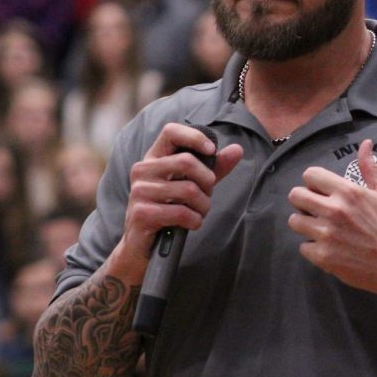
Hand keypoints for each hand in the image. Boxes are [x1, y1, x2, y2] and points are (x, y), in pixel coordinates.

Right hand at [114, 123, 242, 281]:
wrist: (143, 245)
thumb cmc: (170, 209)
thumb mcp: (192, 184)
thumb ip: (213, 167)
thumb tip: (237, 150)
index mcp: (154, 158)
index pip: (171, 131)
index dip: (195, 137)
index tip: (212, 150)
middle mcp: (142, 170)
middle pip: (187, 162)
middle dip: (207, 181)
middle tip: (207, 195)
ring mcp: (139, 191)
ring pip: (188, 190)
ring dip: (203, 205)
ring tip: (200, 212)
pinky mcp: (142, 213)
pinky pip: (181, 212)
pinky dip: (195, 220)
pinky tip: (192, 223)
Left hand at [287, 139, 376, 303]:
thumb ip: (370, 168)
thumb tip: (365, 144)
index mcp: (348, 192)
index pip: (310, 174)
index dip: (314, 181)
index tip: (321, 190)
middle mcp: (334, 210)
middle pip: (295, 195)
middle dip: (303, 200)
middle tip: (315, 208)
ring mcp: (326, 234)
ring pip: (294, 221)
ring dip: (304, 223)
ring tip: (319, 227)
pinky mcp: (322, 256)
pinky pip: (302, 246)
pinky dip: (312, 247)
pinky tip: (327, 246)